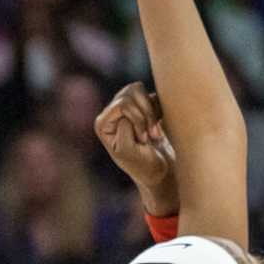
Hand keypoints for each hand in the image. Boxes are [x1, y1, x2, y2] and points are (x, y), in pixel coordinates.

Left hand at [95, 83, 177, 210]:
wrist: (161, 173)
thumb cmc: (143, 166)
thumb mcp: (128, 151)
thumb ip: (124, 128)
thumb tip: (130, 104)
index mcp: (103, 123)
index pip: (123, 104)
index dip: (138, 120)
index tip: (143, 140)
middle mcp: (112, 113)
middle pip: (131, 92)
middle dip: (146, 114)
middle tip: (151, 136)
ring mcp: (127, 109)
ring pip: (139, 89)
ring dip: (152, 110)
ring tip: (154, 132)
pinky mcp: (142, 108)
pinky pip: (150, 95)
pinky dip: (158, 109)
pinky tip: (158, 128)